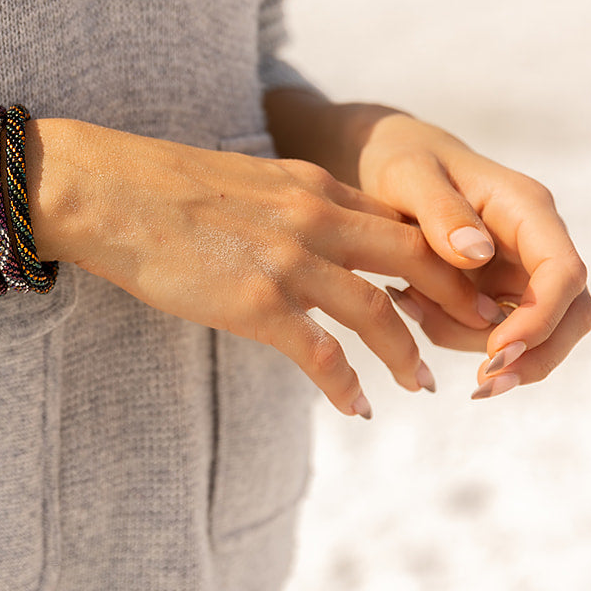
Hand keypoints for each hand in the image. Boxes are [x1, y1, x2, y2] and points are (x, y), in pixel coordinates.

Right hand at [35, 120, 497, 417]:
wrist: (105, 190)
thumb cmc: (156, 188)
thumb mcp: (243, 181)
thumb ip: (285, 207)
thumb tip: (304, 237)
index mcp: (312, 185)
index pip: (399, 220)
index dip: (442, 256)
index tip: (463, 286)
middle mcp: (315, 217)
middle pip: (416, 259)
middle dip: (457, 301)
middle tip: (486, 334)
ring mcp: (289, 261)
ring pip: (380, 312)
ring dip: (409, 355)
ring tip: (424, 385)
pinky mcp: (257, 302)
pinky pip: (322, 354)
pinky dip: (347, 386)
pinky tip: (357, 409)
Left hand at [350, 109, 590, 397]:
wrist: (393, 162)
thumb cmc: (402, 160)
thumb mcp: (408, 176)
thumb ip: (440, 212)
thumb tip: (477, 254)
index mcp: (527, 208)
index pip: (563, 272)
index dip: (541, 319)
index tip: (498, 353)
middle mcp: (536, 242)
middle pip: (571, 315)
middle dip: (535, 356)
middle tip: (481, 385)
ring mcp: (522, 270)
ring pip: (532, 334)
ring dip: (474, 342)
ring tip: (409, 303)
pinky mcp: (499, 291)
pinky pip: (490, 331)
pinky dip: (452, 333)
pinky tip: (411, 303)